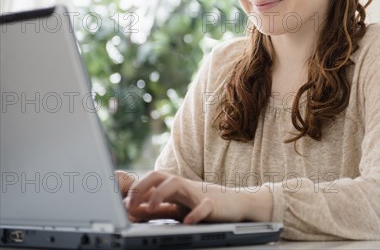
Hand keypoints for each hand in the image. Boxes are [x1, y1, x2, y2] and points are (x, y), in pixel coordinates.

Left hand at [124, 171, 273, 223]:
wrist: (238, 203)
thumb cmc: (206, 204)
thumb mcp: (180, 206)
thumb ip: (159, 208)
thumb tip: (134, 212)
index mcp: (175, 186)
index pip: (151, 178)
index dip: (136, 189)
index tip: (124, 205)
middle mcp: (184, 186)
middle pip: (159, 176)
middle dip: (142, 187)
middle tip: (130, 205)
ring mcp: (198, 193)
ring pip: (176, 184)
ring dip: (160, 194)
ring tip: (151, 208)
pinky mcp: (213, 204)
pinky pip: (203, 206)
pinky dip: (194, 214)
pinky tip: (187, 222)